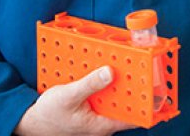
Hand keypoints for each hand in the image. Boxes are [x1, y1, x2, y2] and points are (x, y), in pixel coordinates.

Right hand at [15, 66, 135, 135]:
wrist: (31, 123)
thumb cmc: (49, 115)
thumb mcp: (69, 96)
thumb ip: (90, 84)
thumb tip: (110, 72)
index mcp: (101, 125)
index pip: (132, 117)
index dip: (146, 104)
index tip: (157, 90)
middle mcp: (102, 124)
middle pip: (124, 104)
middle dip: (131, 86)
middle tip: (139, 67)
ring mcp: (96, 117)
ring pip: (112, 99)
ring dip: (116, 83)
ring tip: (121, 64)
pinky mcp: (89, 110)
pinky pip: (101, 97)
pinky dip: (104, 84)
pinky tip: (102, 71)